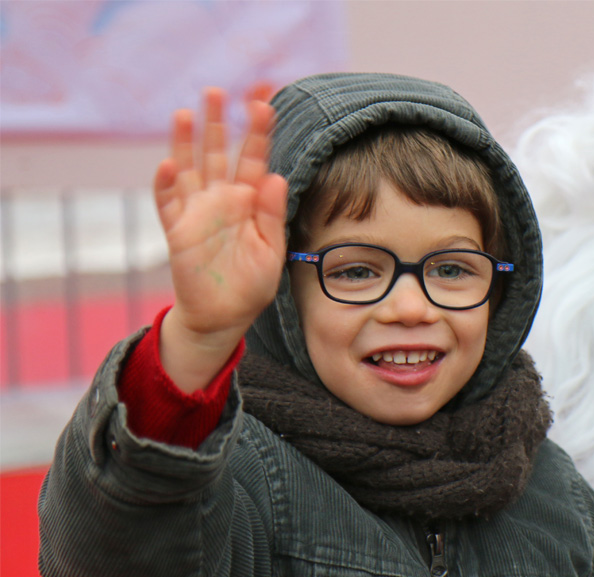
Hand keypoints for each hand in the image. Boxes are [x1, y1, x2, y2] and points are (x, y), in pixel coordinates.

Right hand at [156, 87, 287, 391]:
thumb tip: (276, 177)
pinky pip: (167, 204)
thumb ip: (272, 215)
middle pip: (217, 153)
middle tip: (218, 90)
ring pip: (189, 169)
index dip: (258, 131)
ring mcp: (197, 213)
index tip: (264, 102)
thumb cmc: (250, 285)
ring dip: (186, 142)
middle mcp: (222, 200)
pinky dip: (166, 185)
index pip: (254, 158)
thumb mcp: (272, 251)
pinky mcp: (177, 231)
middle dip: (218, 122)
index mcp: (249, 202)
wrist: (222, 317)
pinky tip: (169, 165)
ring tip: (188, 112)